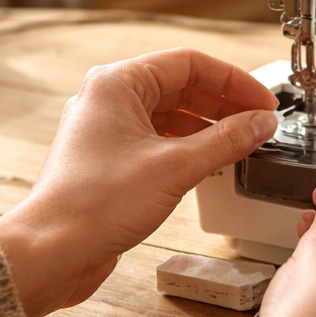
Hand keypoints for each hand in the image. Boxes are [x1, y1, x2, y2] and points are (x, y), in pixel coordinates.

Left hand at [0, 49, 278, 316]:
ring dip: (209, 127)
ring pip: (171, 115)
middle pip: (182, 87)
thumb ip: (226, 141)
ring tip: (243, 142)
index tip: (262, 101)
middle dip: (224, 105)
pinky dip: (189, 147)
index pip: (190, 63)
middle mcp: (109, 100)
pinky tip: (212, 162)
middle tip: (259, 122)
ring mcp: (108, 130)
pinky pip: (160, 140)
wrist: (53, 252)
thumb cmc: (92, 206)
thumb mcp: (176, 167)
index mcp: (117, 84)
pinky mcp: (111, 160)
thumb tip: (260, 123)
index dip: (233, 81)